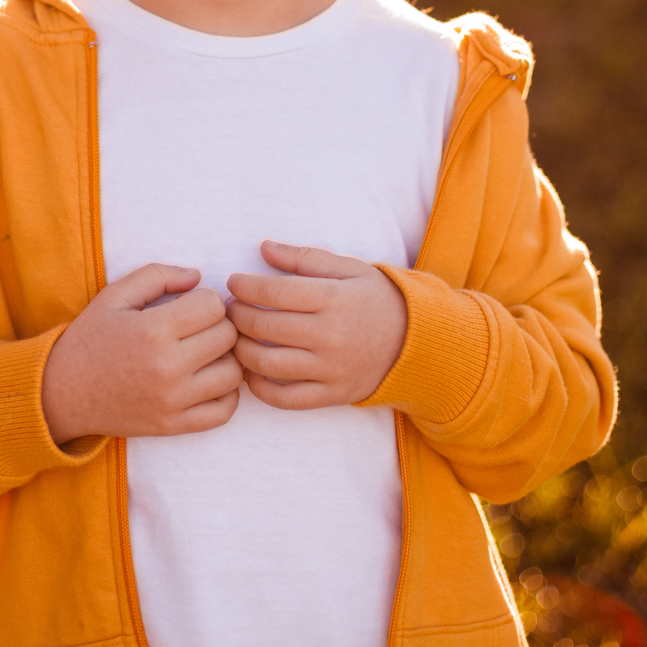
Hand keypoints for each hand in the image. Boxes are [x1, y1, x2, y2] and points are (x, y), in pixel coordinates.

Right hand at [41, 263, 241, 443]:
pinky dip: (226, 393)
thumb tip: (198, 277)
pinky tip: (207, 379)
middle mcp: (167, 368)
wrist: (61, 394)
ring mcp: (173, 401)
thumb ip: (158, 275)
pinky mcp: (174, 426)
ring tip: (204, 352)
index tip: (189, 304)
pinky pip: (224, 411)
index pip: (213, 306)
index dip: (205, 299)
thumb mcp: (115, 295)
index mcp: (153, 331)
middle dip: (218, 324)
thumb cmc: (90, 339)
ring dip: (224, 358)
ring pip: (233, 373)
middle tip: (197, 326)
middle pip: (228, 336)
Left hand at [226, 241, 407, 410]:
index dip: (244, 286)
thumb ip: (304, 258)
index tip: (233, 282)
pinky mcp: (332, 395)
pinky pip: (286, 399)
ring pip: (268, 364)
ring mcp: (331, 369)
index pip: (273, 292)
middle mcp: (330, 336)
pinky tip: (250, 371)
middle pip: (264, 327)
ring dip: (241, 349)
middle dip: (236, 316)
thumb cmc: (377, 298)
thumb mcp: (348, 267)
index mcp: (333, 299)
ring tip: (235, 336)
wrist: (417, 342)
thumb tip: (264, 248)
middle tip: (228, 308)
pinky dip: (259, 388)